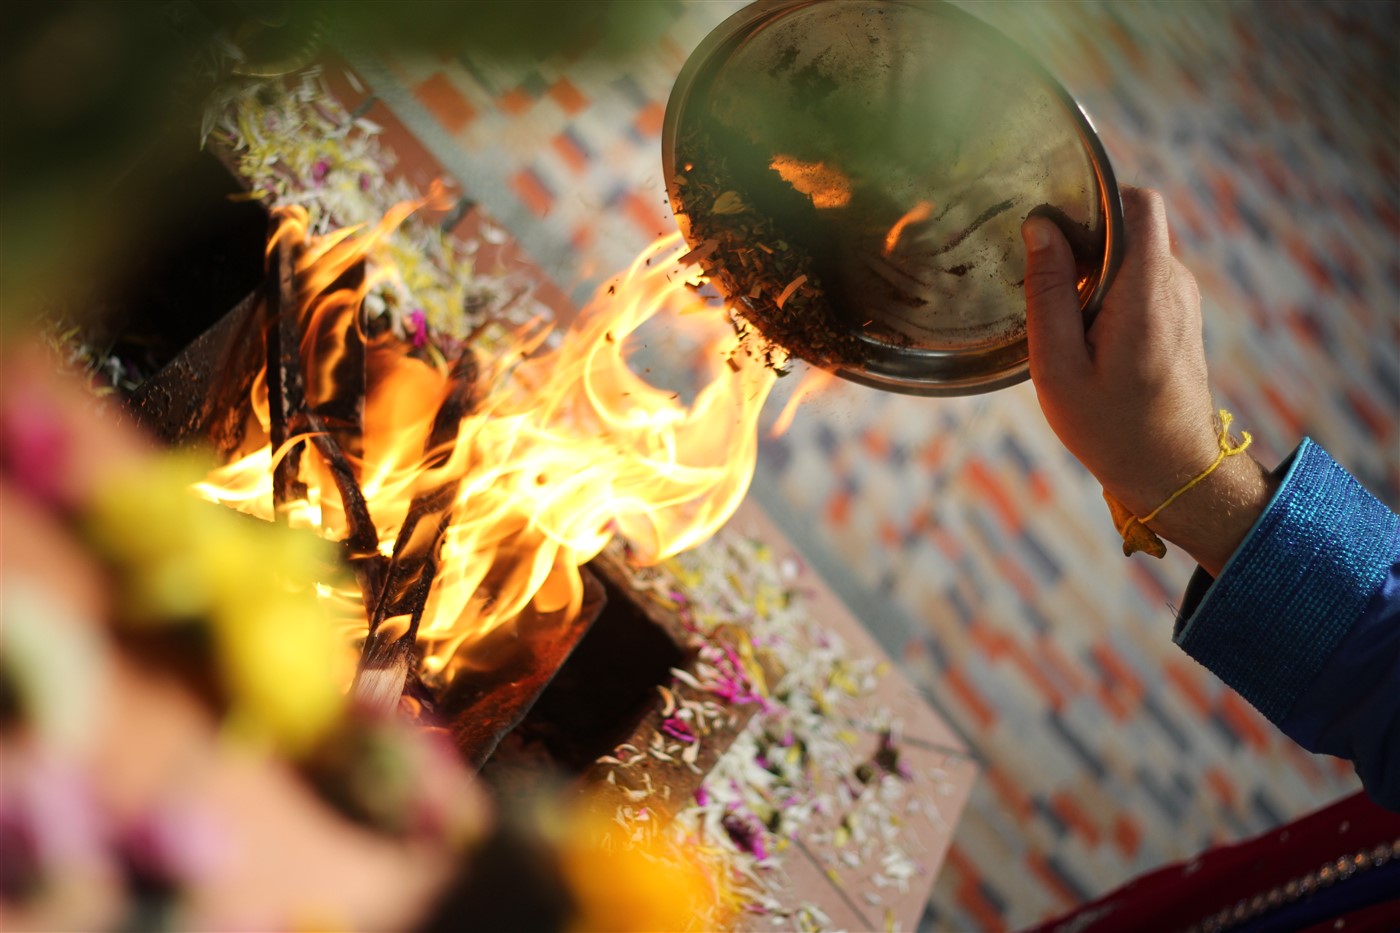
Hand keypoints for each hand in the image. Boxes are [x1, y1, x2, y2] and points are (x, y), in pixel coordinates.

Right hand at [1021, 186, 1275, 575]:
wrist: (1174, 473)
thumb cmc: (1111, 428)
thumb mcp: (1059, 367)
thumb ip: (1048, 293)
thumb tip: (1039, 227)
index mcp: (1146, 290)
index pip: (1137, 203)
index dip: (1095, 198)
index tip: (1052, 223)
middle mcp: (1174, 284)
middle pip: (1129, 226)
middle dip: (1082, 239)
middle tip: (1039, 278)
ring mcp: (1181, 299)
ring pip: (1131, 254)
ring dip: (1092, 270)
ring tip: (1058, 314)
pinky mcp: (1178, 316)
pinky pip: (1138, 280)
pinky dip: (1106, 291)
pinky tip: (1080, 332)